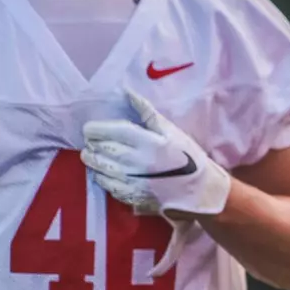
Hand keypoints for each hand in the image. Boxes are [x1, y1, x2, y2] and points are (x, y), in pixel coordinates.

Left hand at [81, 87, 230, 221]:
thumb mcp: (172, 131)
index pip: (113, 132)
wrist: (200, 190)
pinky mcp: (131, 197)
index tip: (89, 128)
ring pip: (99, 168)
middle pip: (102, 150)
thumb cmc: (187, 156)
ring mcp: (132, 182)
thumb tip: (127, 92)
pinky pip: (106, 184)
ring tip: (93, 154)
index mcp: (149, 143)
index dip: (96, 129)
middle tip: (90, 140)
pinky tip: (103, 171)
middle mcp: (137, 162)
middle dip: (91, 143)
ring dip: (91, 159)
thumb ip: (147, 112)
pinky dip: (100, 176)